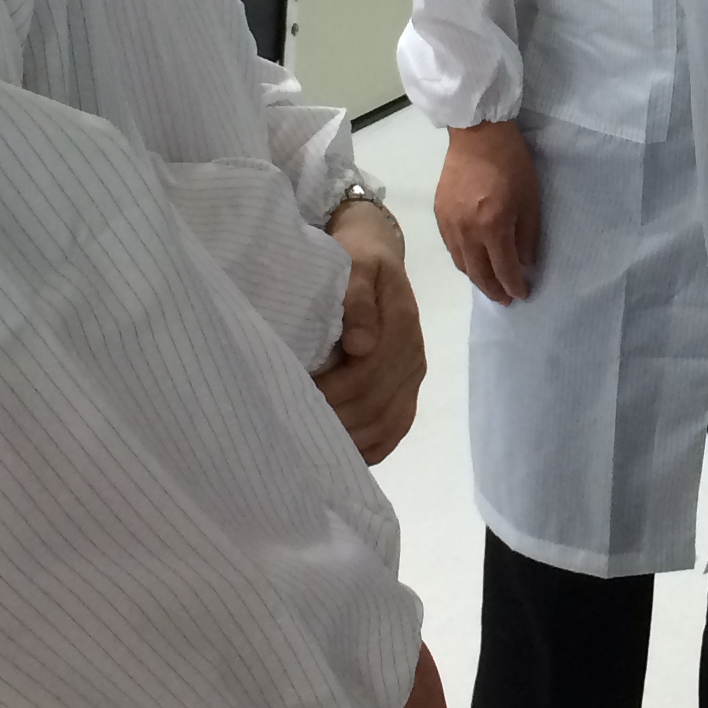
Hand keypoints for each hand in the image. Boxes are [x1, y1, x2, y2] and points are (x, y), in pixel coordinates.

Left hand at [315, 200, 425, 462]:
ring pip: (388, 423)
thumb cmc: (356, 258)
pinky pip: (396, 428)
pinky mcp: (407, 388)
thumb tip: (361, 345)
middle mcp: (413, 358)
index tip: (296, 395)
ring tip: (315, 443)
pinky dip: (372, 447)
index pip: (369, 374)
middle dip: (336, 418)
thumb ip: (357, 297)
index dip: (333, 392)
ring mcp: (412, 376)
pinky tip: (344, 453)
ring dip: (352, 438)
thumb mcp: (355, 262)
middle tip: (295, 425)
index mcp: (401, 326)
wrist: (375, 254)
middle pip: (377, 405)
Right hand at [435, 120, 540, 305]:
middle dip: (494, 290)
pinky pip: (451, 248)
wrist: (478, 134)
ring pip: (461, 264)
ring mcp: (449, 224)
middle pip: (479, 274)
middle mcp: (467, 231)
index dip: (515, 285)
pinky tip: (473, 261)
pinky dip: (464, 261)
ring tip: (491, 284)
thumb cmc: (512, 164)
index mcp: (492, 227)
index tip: (524, 294)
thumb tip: (525, 263)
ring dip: (477, 279)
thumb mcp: (531, 200)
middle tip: (506, 299)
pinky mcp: (439, 215)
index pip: (504, 269)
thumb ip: (527, 235)